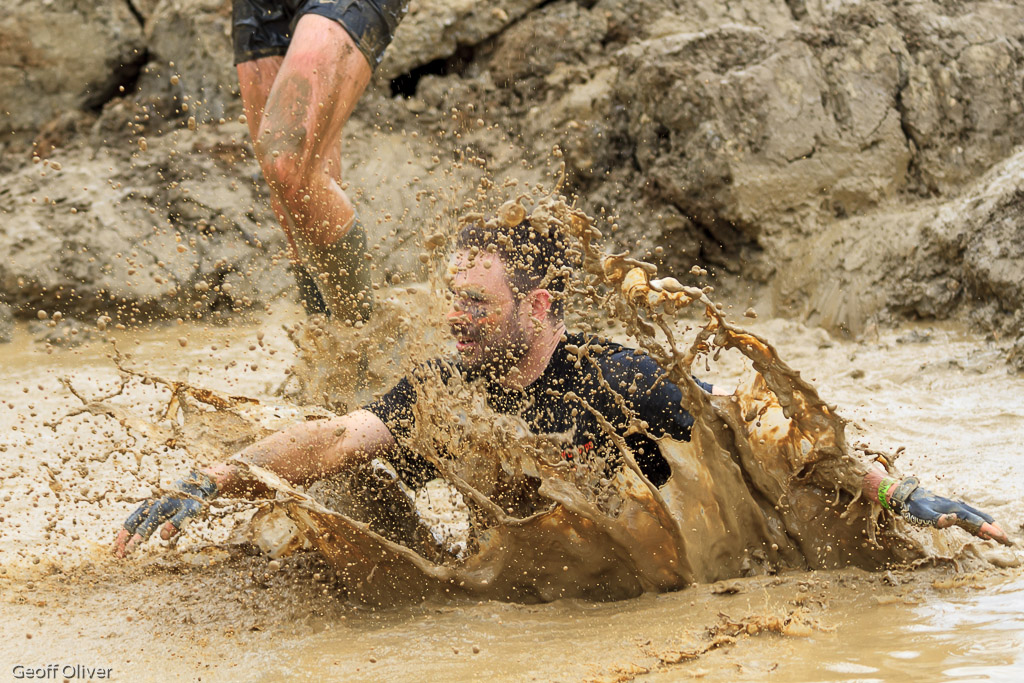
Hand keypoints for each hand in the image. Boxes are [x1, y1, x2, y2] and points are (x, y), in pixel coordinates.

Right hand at [112, 470, 217, 556]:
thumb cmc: (193, 499)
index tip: (127, 553)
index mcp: (158, 509)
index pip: (143, 529)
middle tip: (118, 555)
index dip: (135, 541)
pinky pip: (135, 517)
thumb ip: (176, 523)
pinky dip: (128, 527)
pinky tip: (127, 536)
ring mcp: (148, 504)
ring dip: (123, 534)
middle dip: (123, 540)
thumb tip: (163, 537)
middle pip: (131, 524)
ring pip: (130, 520)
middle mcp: (150, 506)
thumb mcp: (190, 512)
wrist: (194, 484)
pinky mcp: (149, 504)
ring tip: (117, 549)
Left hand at [889, 477, 1012, 546]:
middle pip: (980, 518)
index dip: (989, 530)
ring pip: (976, 519)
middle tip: (1007, 540)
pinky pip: (968, 521)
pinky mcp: (950, 512)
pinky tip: (981, 534)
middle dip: (995, 529)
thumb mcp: (923, 514)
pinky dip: (977, 527)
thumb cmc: (913, 507)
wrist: (905, 496)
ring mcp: (954, 509)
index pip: (975, 521)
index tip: (1001, 537)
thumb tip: (954, 520)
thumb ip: (937, 519)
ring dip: (988, 528)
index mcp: (954, 509)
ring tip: (999, 537)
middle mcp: (957, 508)